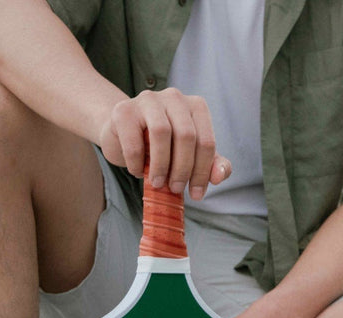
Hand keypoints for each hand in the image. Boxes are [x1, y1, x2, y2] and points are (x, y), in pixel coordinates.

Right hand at [97, 89, 231, 199]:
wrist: (123, 134)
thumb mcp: (191, 156)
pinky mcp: (124, 110)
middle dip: (183, 169)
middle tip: (176, 189)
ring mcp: (148, 100)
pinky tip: (138, 171)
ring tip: (158, 183)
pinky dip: (137, 162)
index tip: (196, 194)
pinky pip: (134, 140)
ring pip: (161, 132)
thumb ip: (212, 165)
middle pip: (186, 136)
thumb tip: (219, 176)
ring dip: (161, 164)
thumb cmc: (162, 146)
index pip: (207, 142)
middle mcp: (175, 97)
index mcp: (196, 106)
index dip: (203, 172)